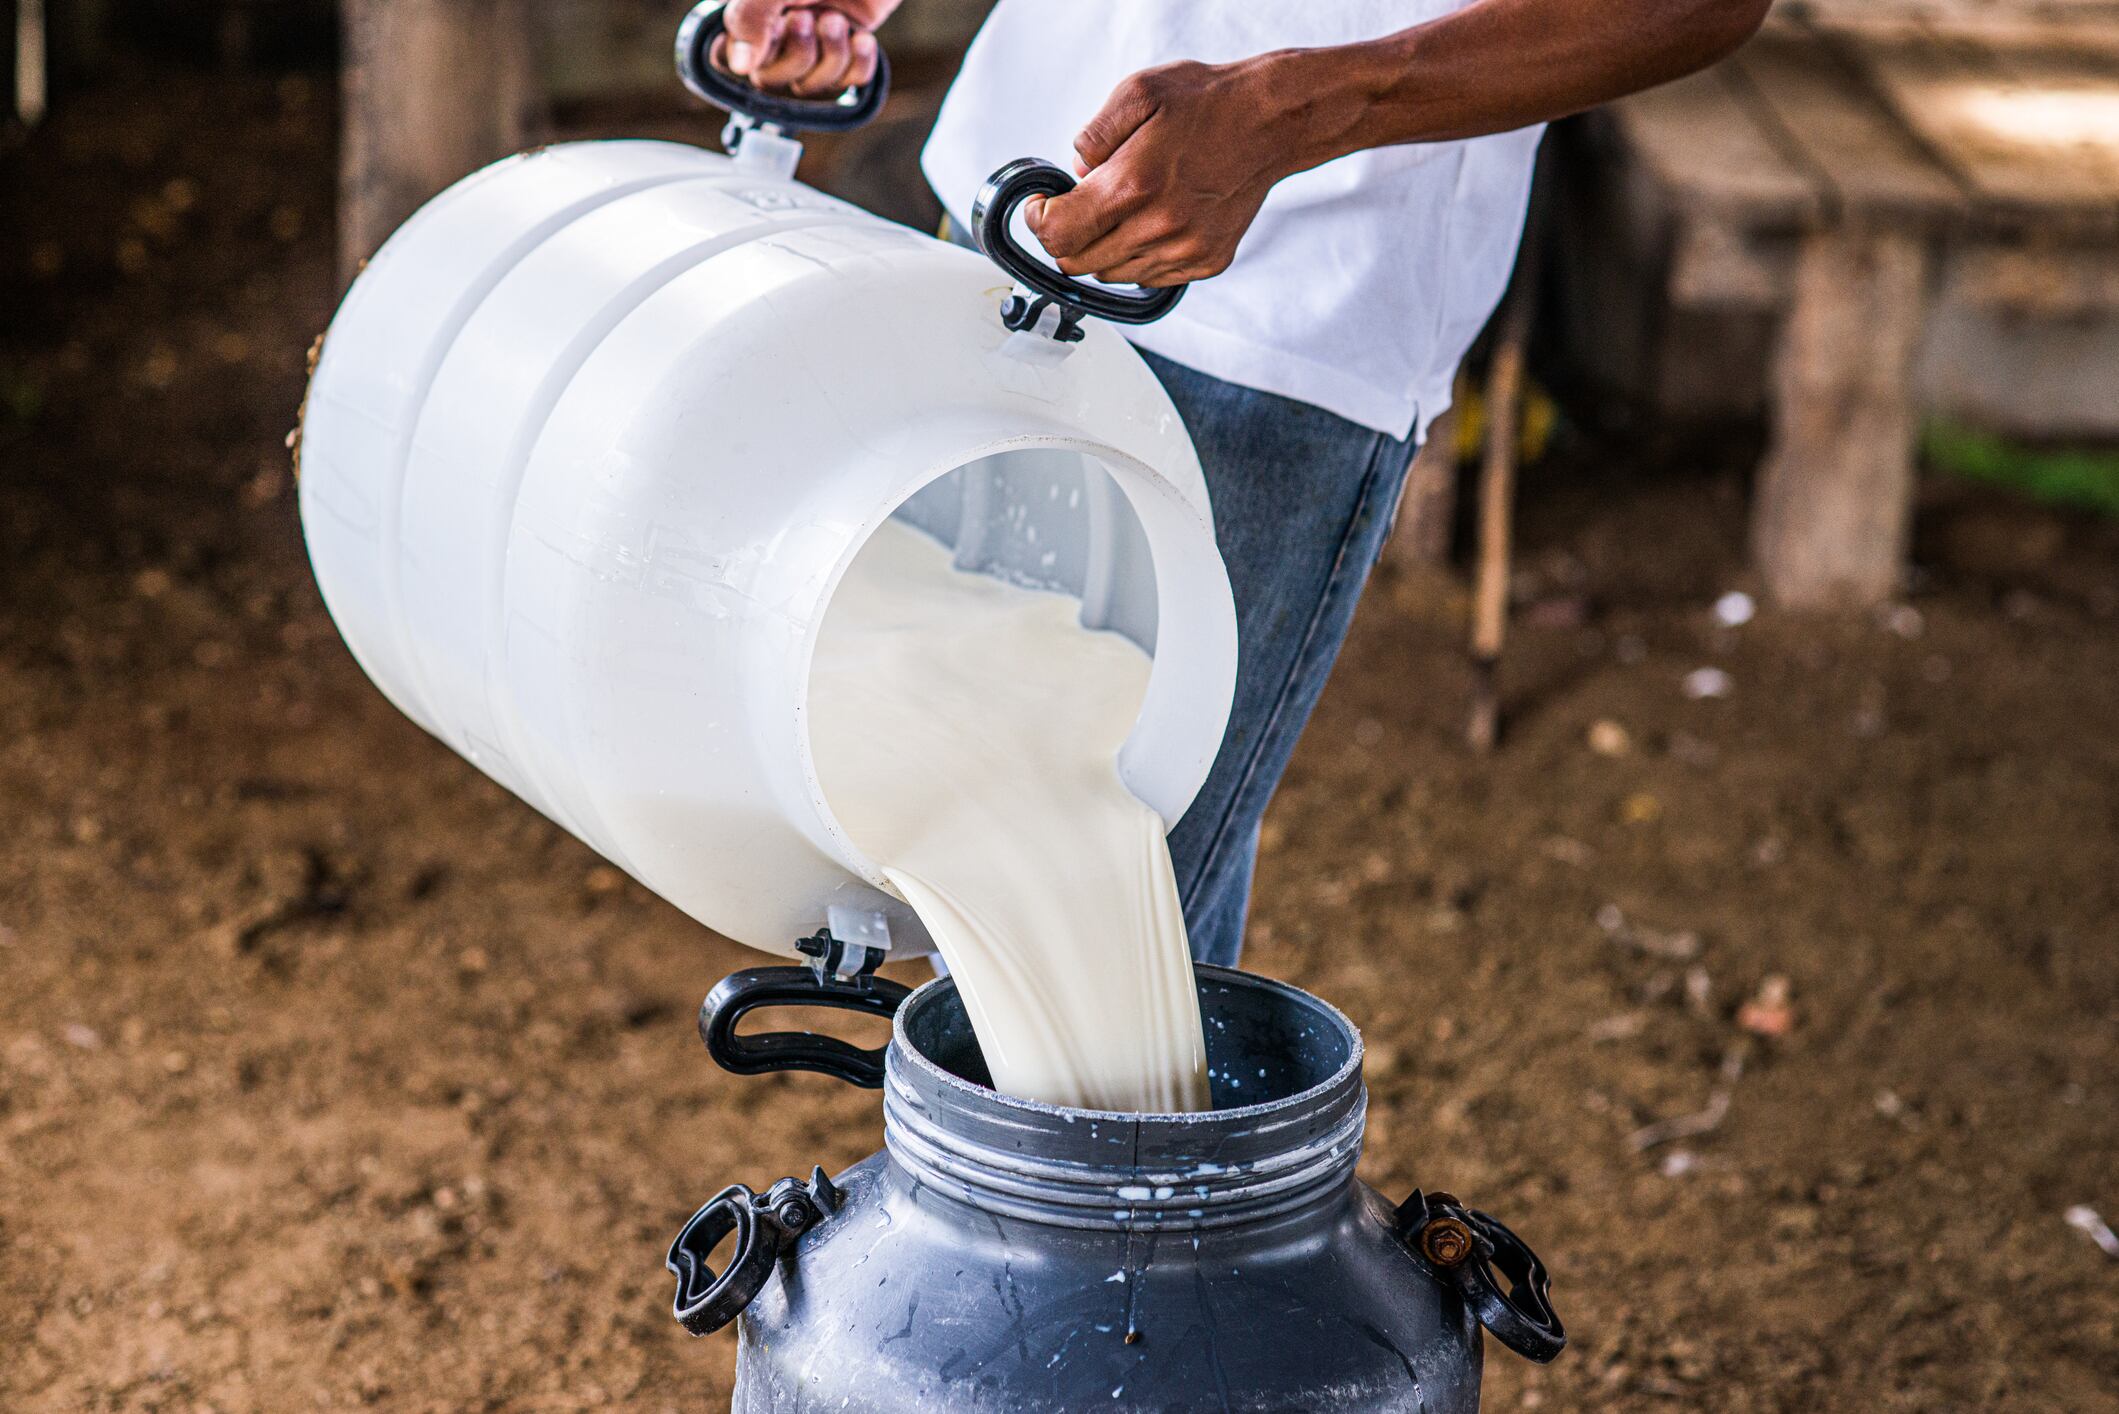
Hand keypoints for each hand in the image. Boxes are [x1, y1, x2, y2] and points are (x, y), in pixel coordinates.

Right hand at [718, 0, 896, 96]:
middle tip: (809, 16)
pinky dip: (858, 64)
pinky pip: (849, 82)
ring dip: (829, 56)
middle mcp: (778, 25)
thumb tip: (740, 67)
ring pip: (810, 84)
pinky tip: (862, 38)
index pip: (727, 55)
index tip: (769, 35)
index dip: (746, 57)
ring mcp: (815, 36)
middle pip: (770, 79)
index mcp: (752, 6)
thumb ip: (749, 17)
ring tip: (838, 19)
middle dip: (796, 54)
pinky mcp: (849, 42)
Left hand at [1026, 58, 1309, 287]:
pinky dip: (1137, 256)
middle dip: (1065, 236)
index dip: (1038, 221)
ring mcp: (1185, 250)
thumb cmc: (1208, 103)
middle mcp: (1159, 227)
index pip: (1058, 233)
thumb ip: (1093, 137)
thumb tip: (1074, 173)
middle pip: (1078, 262)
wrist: (1272, 122)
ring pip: (1111, 274)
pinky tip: (1151, 221)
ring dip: (1102, 247)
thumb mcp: (1138, 93)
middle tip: (1074, 207)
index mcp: (1134, 185)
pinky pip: (1150, 278)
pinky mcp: (1206, 261)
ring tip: (1122, 208)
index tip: (1040, 206)